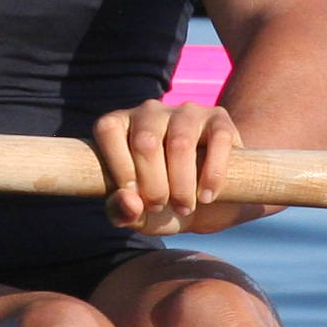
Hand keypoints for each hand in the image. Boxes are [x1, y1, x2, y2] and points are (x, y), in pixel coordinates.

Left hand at [91, 98, 251, 234]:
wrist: (208, 202)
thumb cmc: (162, 203)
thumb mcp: (137, 214)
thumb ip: (122, 211)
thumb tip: (130, 202)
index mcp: (120, 125)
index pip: (108, 130)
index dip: (119, 167)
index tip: (135, 199)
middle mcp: (150, 111)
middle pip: (145, 142)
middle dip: (153, 185)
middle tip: (160, 207)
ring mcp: (185, 111)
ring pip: (181, 142)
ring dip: (182, 185)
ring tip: (184, 207)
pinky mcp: (218, 119)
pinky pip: (218, 140)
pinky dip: (213, 175)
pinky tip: (207, 196)